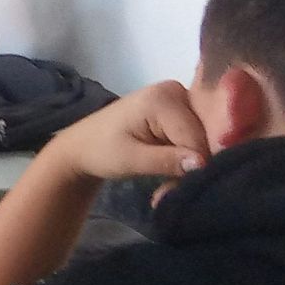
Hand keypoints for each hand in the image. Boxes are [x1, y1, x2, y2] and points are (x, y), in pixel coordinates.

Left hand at [49, 80, 209, 184]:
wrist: (82, 146)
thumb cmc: (99, 151)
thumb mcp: (131, 159)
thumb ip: (166, 161)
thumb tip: (201, 163)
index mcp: (164, 97)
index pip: (196, 137)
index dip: (194, 168)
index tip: (173, 191)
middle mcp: (177, 91)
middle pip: (203, 136)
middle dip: (191, 168)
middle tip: (167, 192)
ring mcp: (179, 99)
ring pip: (201, 140)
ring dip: (188, 166)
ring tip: (166, 187)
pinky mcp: (179, 111)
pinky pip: (194, 138)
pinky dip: (184, 159)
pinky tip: (170, 173)